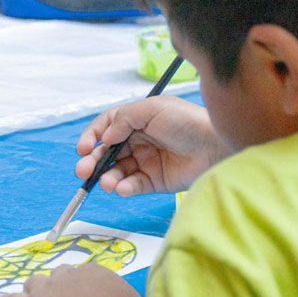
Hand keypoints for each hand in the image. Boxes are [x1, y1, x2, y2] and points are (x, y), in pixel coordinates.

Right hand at [76, 96, 229, 195]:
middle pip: (107, 152)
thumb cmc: (187, 121)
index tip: (82, 148)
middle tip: (84, 171)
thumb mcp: (153, 108)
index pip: (107, 127)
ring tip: (107, 183)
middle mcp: (139, 141)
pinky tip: (122, 187)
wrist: (216, 146)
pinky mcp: (155, 181)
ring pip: (117, 171)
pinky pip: (133, 186)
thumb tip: (105, 136)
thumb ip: (125, 118)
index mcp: (137, 120)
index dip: (92, 136)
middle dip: (93, 162)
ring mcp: (146, 162)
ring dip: (108, 177)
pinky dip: (124, 188)